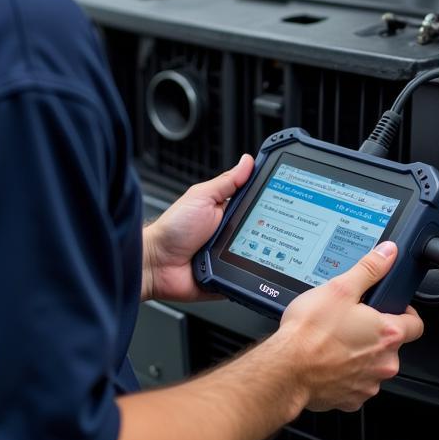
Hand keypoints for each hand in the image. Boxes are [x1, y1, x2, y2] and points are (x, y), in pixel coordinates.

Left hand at [142, 154, 254, 302]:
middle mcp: (230, 233)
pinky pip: (247, 277)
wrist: (156, 263)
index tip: (282, 195)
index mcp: (226, 212)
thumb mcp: (202, 197)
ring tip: (252, 248)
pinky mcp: (228, 277)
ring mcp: (230, 256)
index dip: (268, 201)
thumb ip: (226, 181)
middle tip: (263, 225)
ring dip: (259, 252)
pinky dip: (250, 274)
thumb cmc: (173, 229)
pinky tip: (249, 268)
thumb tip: (248, 161)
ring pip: (258, 254)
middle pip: (261, 230)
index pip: (255, 204)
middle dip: (267, 228)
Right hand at [272, 242, 424, 411]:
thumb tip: (388, 253)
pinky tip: (327, 361)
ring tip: (334, 340)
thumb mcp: (340, 288)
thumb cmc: (310, 333)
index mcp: (387, 334)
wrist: (285, 370)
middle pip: (391, 345)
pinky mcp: (350, 400)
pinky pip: (354, 384)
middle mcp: (383, 363)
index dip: (405, 312)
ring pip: (372, 365)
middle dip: (374, 333)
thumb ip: (369, 269)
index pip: (416, 324)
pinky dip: (344, 374)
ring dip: (359, 354)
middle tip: (351, 320)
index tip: (391, 308)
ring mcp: (368, 384)